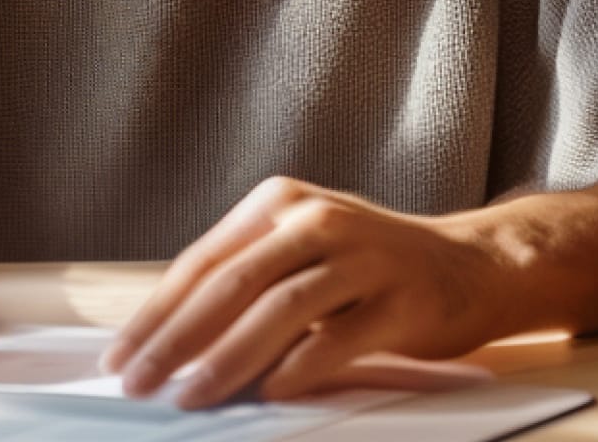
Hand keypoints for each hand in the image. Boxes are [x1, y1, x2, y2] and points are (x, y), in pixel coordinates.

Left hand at [100, 176, 516, 408]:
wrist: (475, 265)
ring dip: (228, 357)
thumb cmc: (375, 267)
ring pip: (280, 307)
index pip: (202, 261)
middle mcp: (318, 219)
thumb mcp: (303, 254)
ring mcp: (363, 257)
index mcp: (282, 203)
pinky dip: (299, 365)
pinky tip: (270, 390)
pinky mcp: (401, 298)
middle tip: (140, 380)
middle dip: (176, 338)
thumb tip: (172, 343)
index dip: (156, 313)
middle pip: (232, 282)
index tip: (121, 355)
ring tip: (194, 394)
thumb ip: (246, 285)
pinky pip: (339, 336)